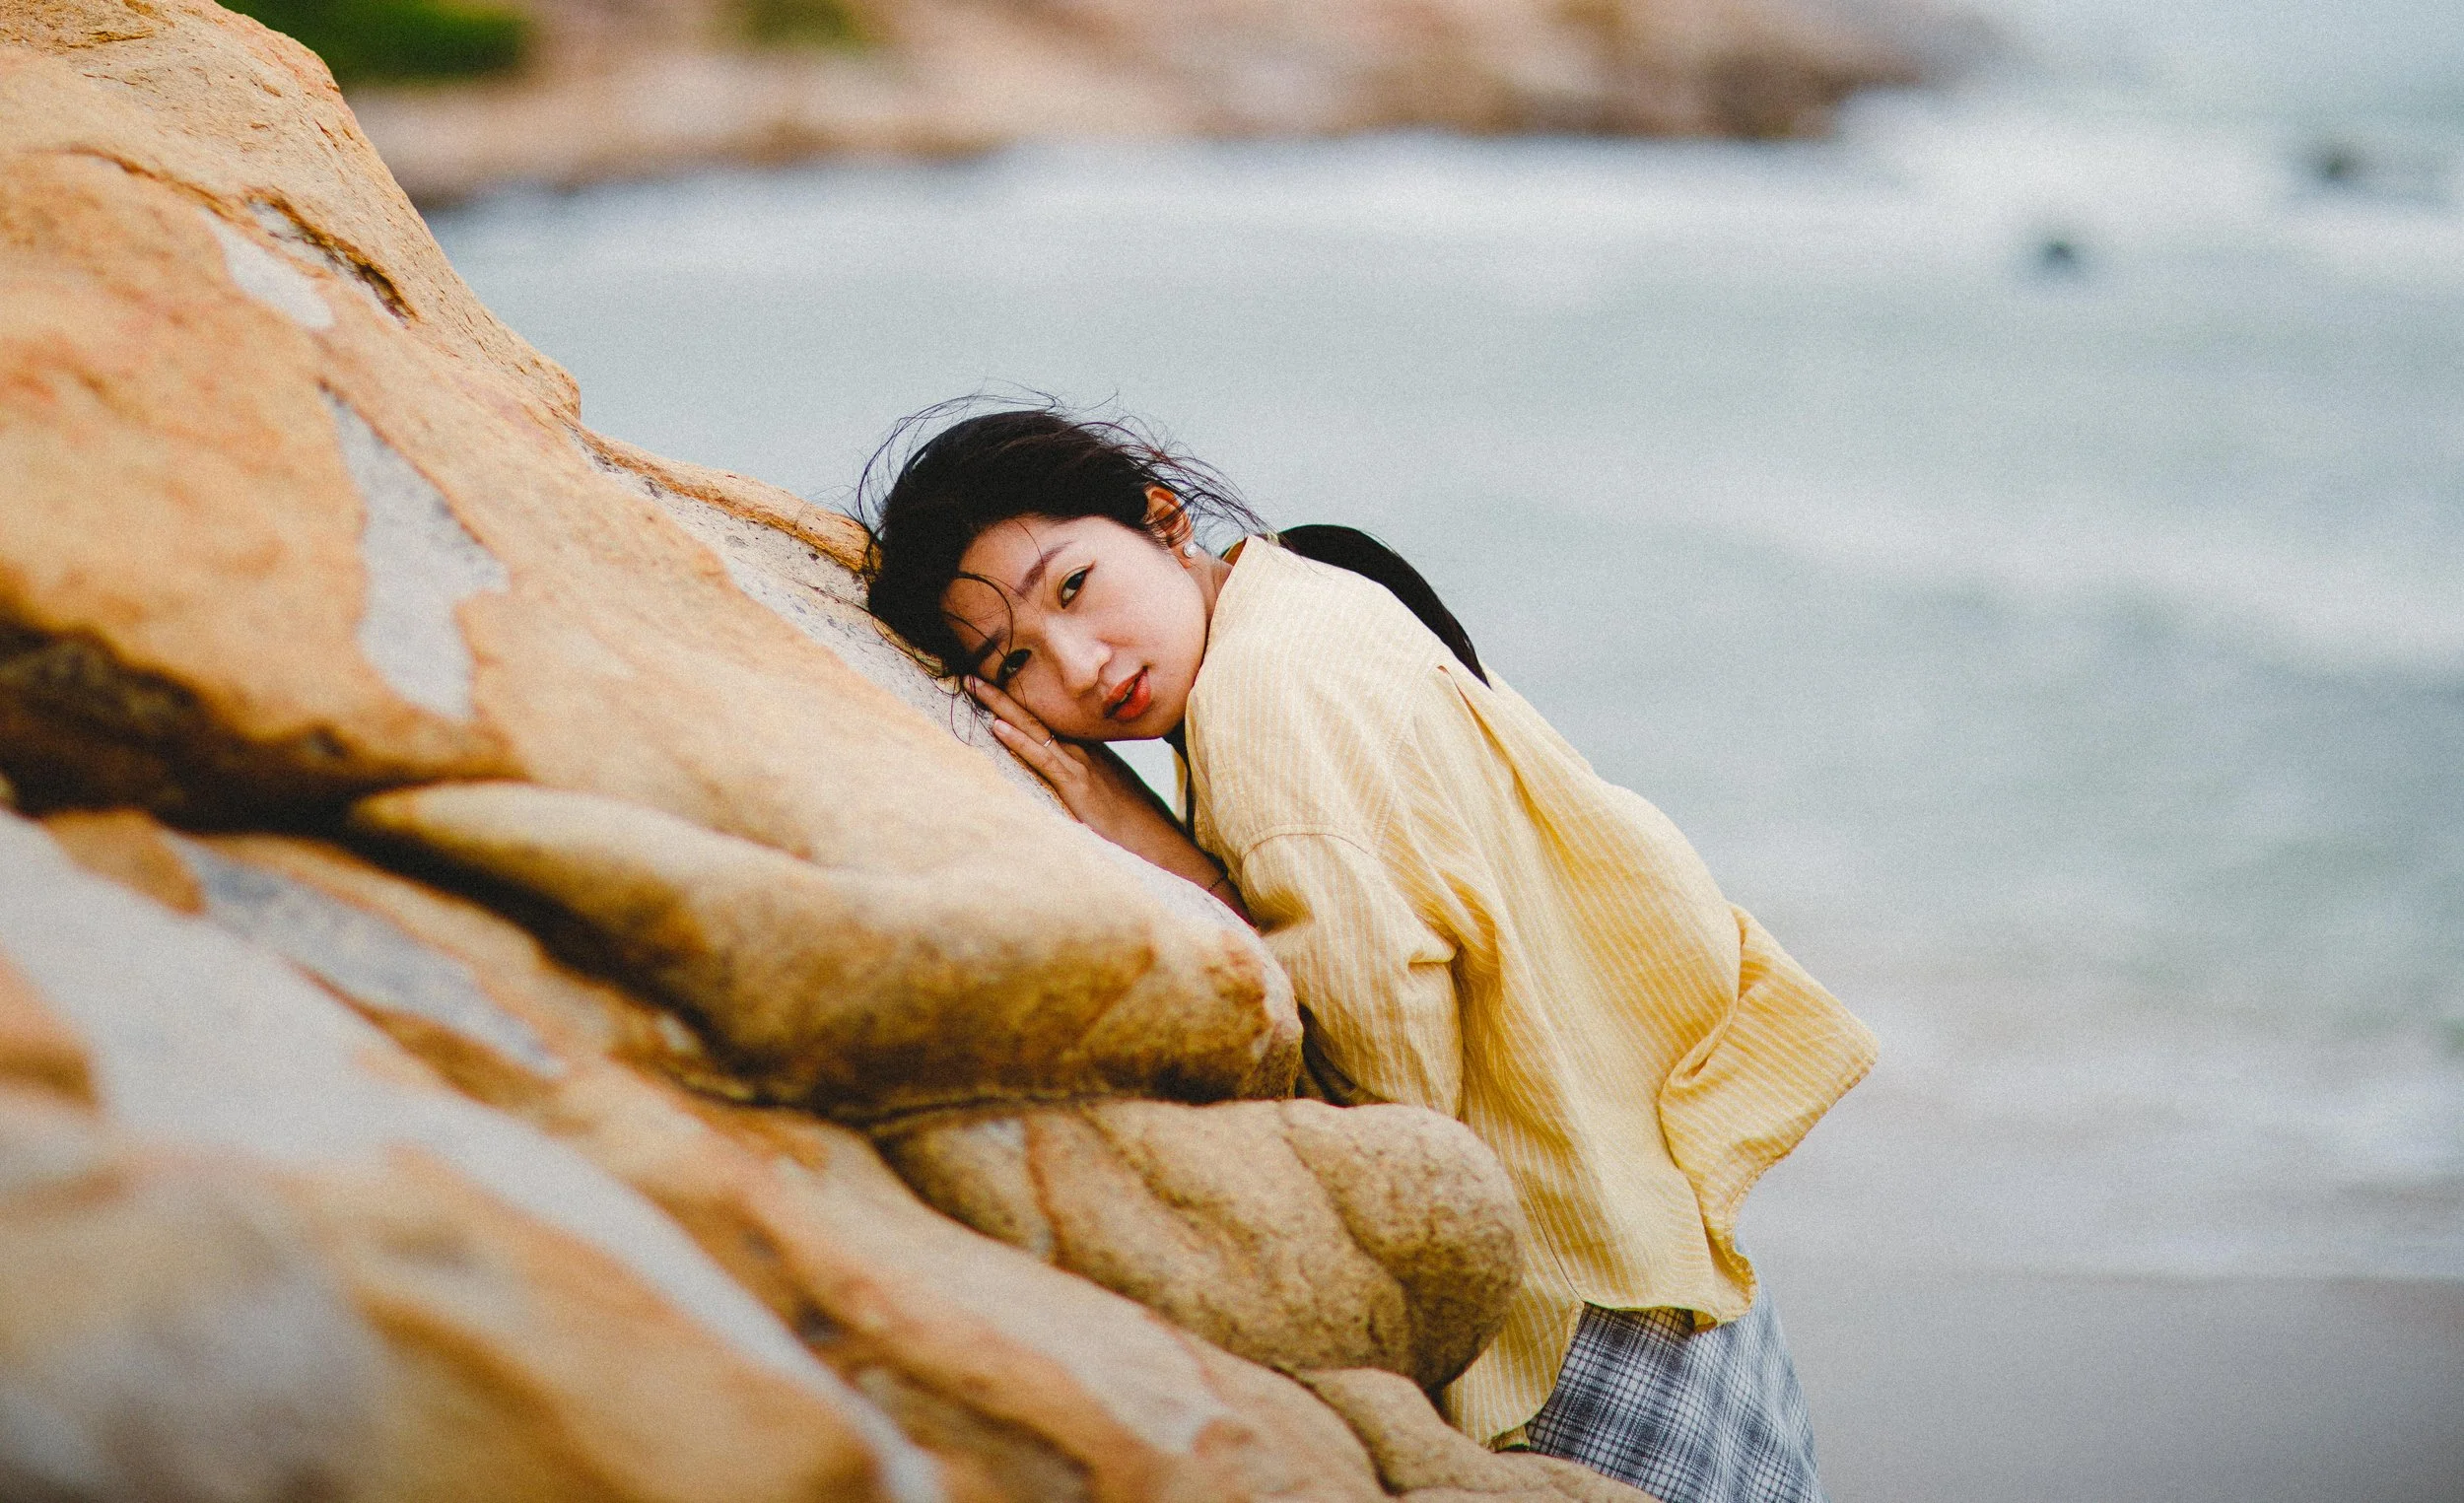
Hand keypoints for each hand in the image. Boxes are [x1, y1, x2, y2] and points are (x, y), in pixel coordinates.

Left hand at [966, 676, 1248, 920]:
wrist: (1161, 843)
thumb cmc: (1137, 824)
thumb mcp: (1112, 794)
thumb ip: (1092, 781)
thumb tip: (1076, 781)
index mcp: (1089, 751)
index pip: (1049, 720)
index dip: (1021, 701)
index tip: (996, 682)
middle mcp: (1082, 751)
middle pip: (1036, 715)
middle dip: (1003, 693)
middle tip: (971, 672)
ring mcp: (1079, 766)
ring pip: (1033, 728)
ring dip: (1001, 705)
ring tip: (972, 684)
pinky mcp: (1076, 788)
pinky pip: (1042, 759)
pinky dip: (1018, 741)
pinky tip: (996, 727)